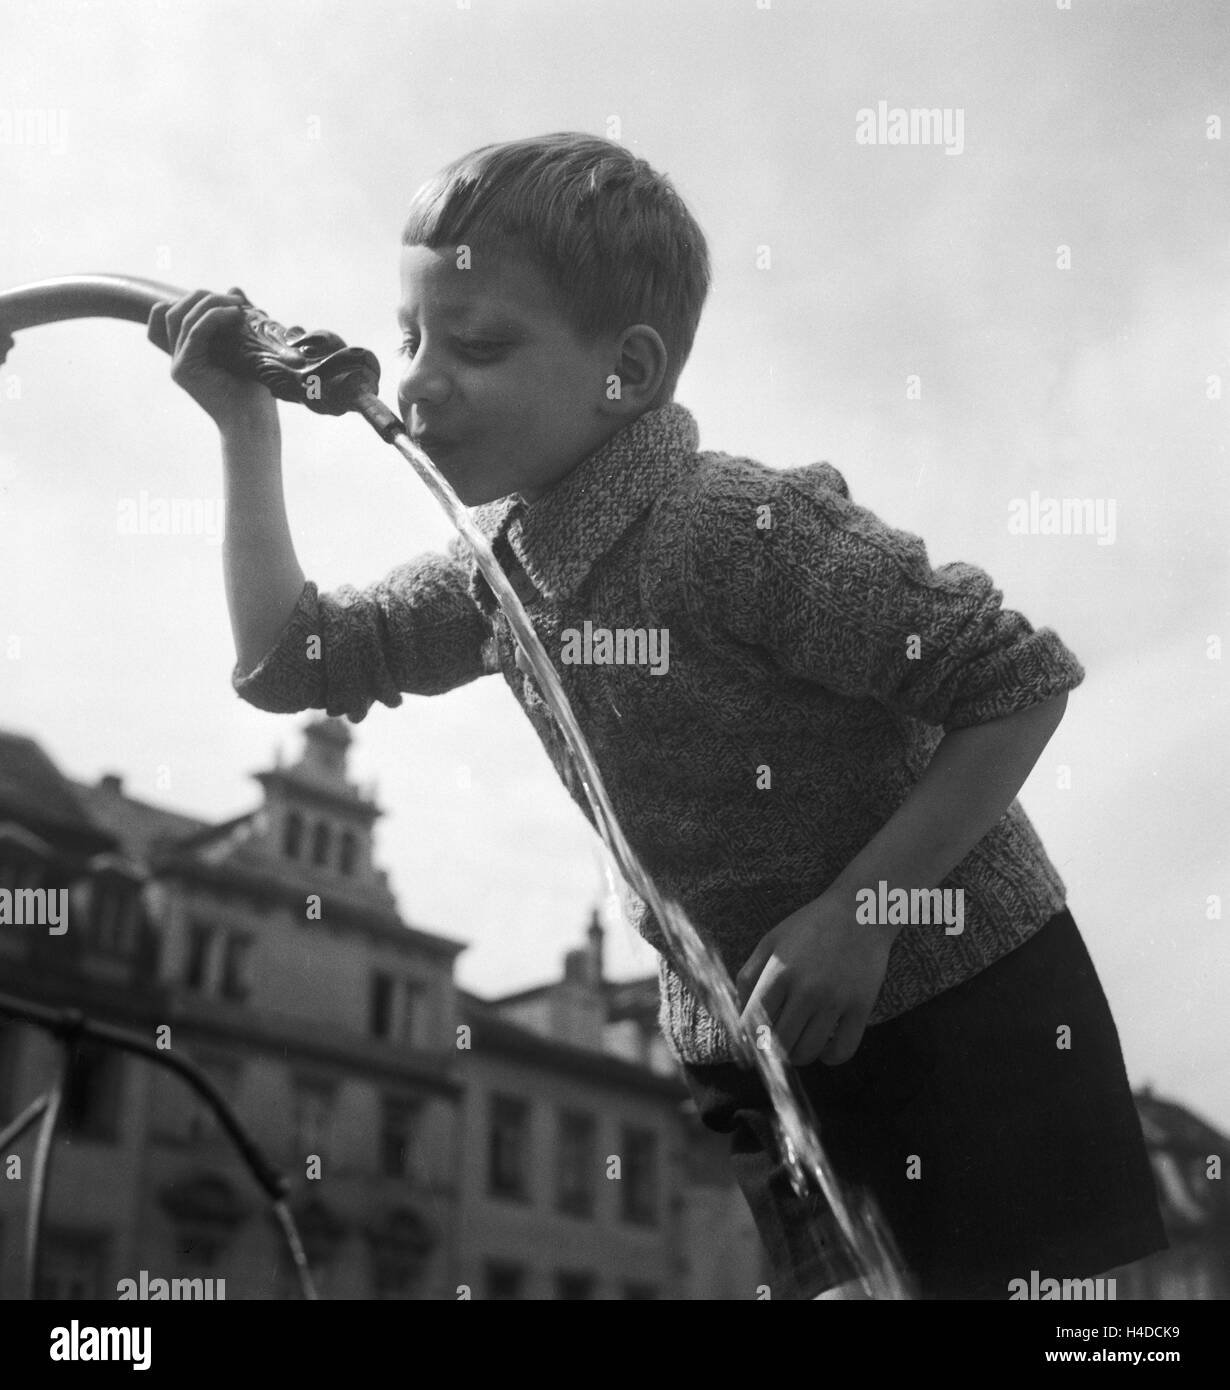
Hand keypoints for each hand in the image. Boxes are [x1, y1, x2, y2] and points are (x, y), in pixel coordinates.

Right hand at [147, 287, 275, 431]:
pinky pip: (194, 331)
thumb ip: (235, 320)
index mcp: (188, 354)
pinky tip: (235, 314)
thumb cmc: (255, 391)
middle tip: (235, 299)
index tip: (225, 301)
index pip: (169, 314)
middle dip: (202, 297)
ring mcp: (178, 364)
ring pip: (180, 316)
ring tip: (237, 304)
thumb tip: (235, 289)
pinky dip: (213, 317)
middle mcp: (178, 358)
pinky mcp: (185, 369)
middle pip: (172, 310)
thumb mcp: (245, 347)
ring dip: (210, 303)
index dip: (192, 299)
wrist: (254, 423)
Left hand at [735, 890, 895, 1066]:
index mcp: (779, 972)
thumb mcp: (770, 942)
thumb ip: (749, 976)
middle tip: (775, 1044)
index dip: (748, 1040)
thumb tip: (740, 1015)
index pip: (754, 1023)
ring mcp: (836, 1000)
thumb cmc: (810, 926)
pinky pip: (842, 1051)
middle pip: (780, 1043)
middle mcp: (807, 989)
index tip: (750, 1047)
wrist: (860, 910)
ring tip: (798, 1044)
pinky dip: (829, 1057)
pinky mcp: (862, 1007)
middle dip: (772, 1050)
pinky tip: (825, 1044)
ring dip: (798, 1055)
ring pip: (808, 1051)